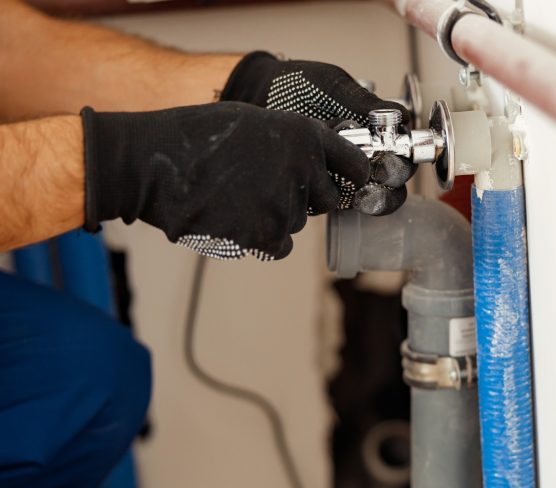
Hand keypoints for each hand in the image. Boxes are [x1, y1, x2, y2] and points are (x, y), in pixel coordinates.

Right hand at [80, 102, 368, 260]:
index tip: (350, 182)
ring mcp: (285, 205)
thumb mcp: (254, 121)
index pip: (354, 164)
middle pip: (326, 199)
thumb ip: (291, 142)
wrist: (150, 163)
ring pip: (296, 222)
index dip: (352, 175)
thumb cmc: (194, 136)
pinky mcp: (264, 236)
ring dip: (274, 216)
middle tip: (267, 187)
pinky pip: (280, 246)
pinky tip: (234, 217)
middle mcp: (302, 170)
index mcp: (303, 136)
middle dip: (306, 197)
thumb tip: (317, 164)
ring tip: (235, 196)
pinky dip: (261, 238)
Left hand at [220, 52, 414, 213]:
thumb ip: (364, 103)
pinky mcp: (321, 191)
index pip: (404, 149)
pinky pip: (337, 204)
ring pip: (373, 197)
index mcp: (377, 130)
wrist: (255, 95)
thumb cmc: (297, 86)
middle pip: (395, 179)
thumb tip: (400, 116)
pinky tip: (329, 190)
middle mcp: (366, 155)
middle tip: (377, 172)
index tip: (393, 149)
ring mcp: (345, 176)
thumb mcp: (334, 86)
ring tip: (360, 190)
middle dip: (390, 179)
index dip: (405, 153)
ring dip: (372, 197)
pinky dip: (337, 201)